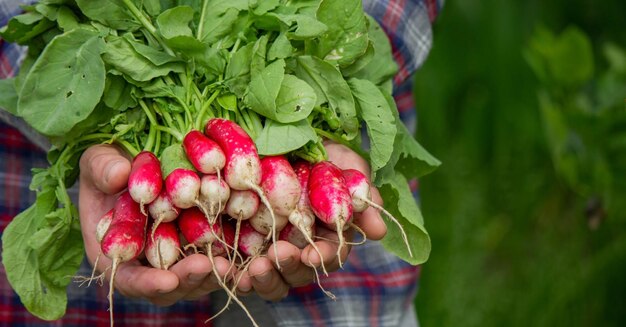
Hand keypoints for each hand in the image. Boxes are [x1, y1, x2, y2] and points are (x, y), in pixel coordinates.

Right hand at [78, 144, 229, 305]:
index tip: (166, 280)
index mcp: (116, 252)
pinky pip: (216, 256)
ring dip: (212, 274)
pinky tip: (246, 251)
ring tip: (229, 265)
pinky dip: (229, 256)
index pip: (129, 279)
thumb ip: (102, 169)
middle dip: (187, 279)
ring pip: (196, 277)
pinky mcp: (201, 241)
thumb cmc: (108, 165)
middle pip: (169, 286)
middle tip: (206, 266)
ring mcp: (177, 255)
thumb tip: (119, 174)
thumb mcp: (98, 161)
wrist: (136, 160)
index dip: (146, 283)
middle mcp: (148, 261)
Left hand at [235, 142, 385, 300]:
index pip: (329, 255)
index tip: (312, 254)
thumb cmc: (320, 151)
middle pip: (297, 274)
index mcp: (327, 234)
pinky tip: (222, 267)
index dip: (322, 257)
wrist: (279, 133)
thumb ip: (362, 194)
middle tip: (277, 255)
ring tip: (250, 270)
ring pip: (268, 278)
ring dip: (261, 279)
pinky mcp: (239, 245)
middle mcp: (299, 248)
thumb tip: (379, 231)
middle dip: (288, 268)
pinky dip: (230, 273)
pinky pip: (235, 269)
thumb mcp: (345, 165)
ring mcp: (269, 249)